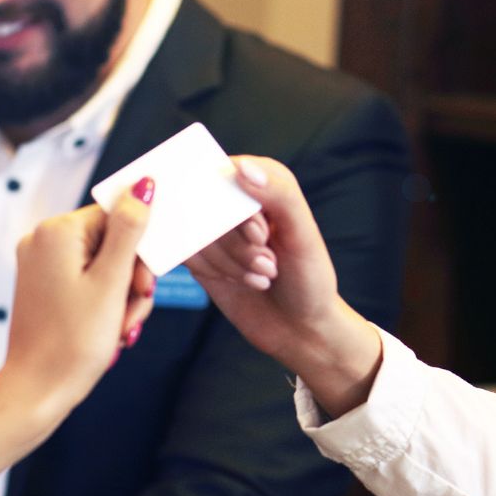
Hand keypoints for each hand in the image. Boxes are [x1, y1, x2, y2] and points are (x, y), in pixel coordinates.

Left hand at [0, 182, 156, 431]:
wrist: (38, 390)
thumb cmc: (74, 340)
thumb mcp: (112, 281)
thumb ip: (130, 230)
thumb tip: (144, 186)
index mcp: (57, 232)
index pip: (117, 216)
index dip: (140, 248)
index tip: (145, 282)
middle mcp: (43, 241)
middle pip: (113, 241)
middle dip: (133, 277)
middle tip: (134, 307)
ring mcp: (41, 264)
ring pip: (106, 264)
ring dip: (124, 295)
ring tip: (122, 326)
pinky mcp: (45, 286)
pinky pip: (89, 280)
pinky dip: (107, 302)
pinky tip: (111, 328)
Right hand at [187, 157, 381, 414]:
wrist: (300, 329)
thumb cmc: (310, 279)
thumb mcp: (303, 236)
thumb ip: (279, 196)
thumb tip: (241, 167)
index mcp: (267, 181)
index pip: (229, 173)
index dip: (238, 208)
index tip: (262, 236)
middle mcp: (238, 199)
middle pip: (208, 204)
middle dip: (238, 243)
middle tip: (269, 264)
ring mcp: (216, 227)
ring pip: (195, 231)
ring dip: (231, 261)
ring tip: (263, 276)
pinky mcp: (199, 253)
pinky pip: (185, 252)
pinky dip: (214, 271)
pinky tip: (242, 282)